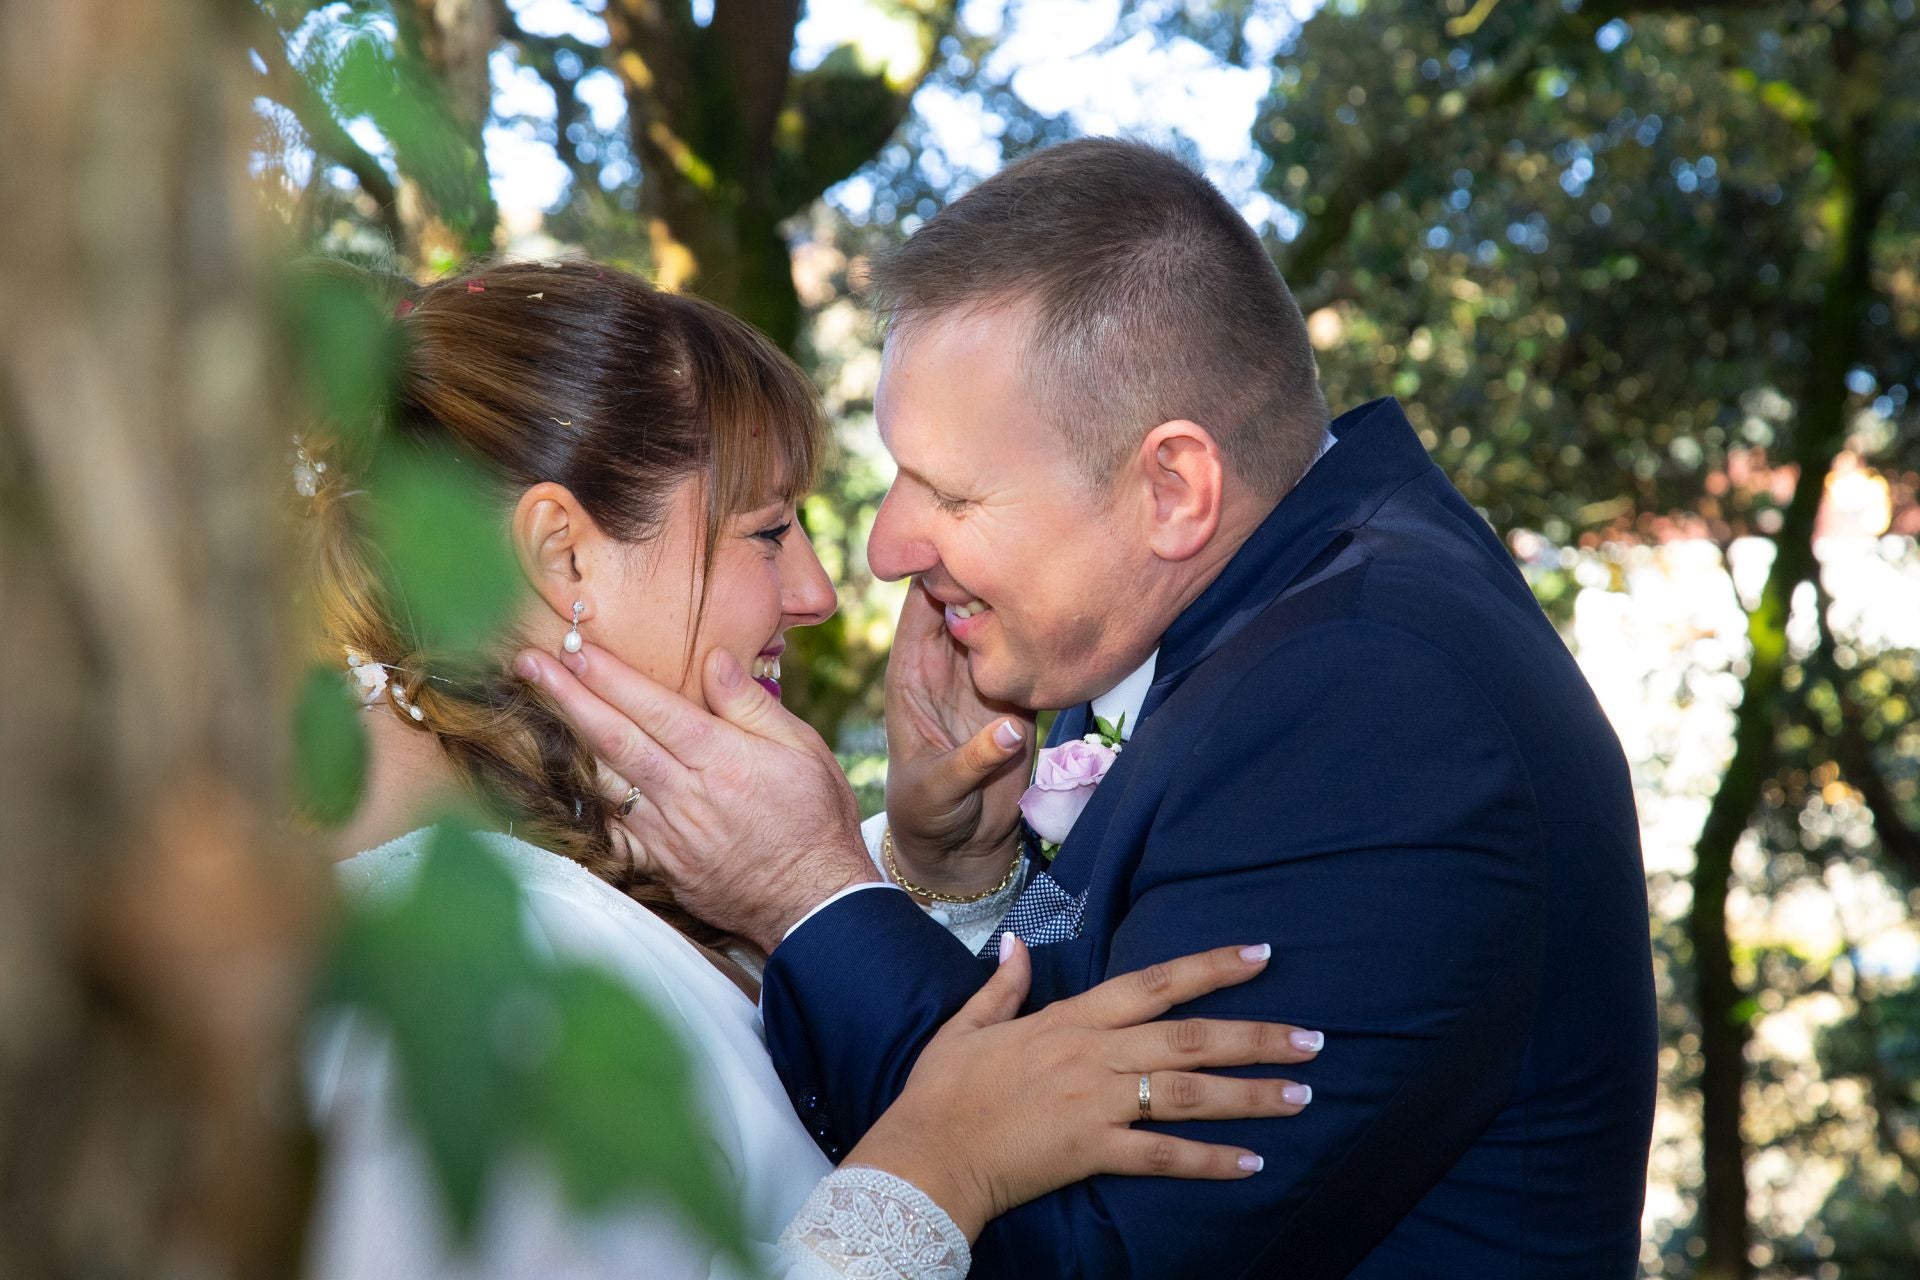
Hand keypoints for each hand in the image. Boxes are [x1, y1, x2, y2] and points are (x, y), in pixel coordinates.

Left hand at [514, 643, 879, 951]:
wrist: (814, 902)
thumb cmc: (816, 819)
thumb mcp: (804, 749)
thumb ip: (751, 705)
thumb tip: (713, 660)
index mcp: (722, 759)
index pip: (653, 708)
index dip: (609, 676)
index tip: (575, 648)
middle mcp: (686, 794)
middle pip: (614, 738)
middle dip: (567, 696)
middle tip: (529, 663)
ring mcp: (666, 833)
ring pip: (603, 781)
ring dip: (565, 741)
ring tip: (535, 706)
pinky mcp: (659, 863)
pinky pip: (610, 830)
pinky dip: (583, 803)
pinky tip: (559, 778)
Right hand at [843, 939, 1319, 1240]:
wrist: (925, 1153)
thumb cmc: (943, 1091)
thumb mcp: (968, 1025)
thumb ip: (1003, 986)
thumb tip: (1017, 945)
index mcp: (1070, 1019)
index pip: (1154, 983)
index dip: (1210, 967)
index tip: (1261, 955)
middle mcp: (1092, 1054)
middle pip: (1189, 1037)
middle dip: (1256, 1035)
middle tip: (1315, 1039)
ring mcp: (1095, 1102)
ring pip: (1187, 1091)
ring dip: (1249, 1094)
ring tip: (1301, 1095)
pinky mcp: (1090, 1150)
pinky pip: (1161, 1156)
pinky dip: (1208, 1160)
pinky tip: (1251, 1163)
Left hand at [883, 580, 1035, 894]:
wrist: (961, 847)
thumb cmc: (929, 817)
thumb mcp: (939, 790)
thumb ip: (972, 759)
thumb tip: (1012, 730)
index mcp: (911, 675)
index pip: (919, 607)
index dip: (938, 574)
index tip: (971, 554)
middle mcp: (946, 668)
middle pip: (962, 601)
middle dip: (985, 576)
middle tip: (1019, 561)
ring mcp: (982, 679)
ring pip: (998, 621)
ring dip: (1016, 603)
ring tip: (1044, 582)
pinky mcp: (1016, 697)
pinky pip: (1028, 655)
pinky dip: (1042, 639)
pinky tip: (1063, 619)